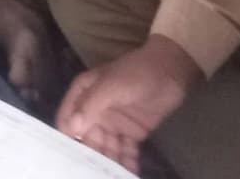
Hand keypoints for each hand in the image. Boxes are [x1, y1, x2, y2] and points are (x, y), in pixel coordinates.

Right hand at [58, 36, 203, 170]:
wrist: (171, 71)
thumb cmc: (135, 73)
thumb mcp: (110, 86)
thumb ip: (90, 106)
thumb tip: (72, 129)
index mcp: (83, 95)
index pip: (68, 119)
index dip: (68, 137)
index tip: (72, 156)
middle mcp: (95, 111)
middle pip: (88, 138)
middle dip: (92, 154)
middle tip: (99, 171)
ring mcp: (114, 123)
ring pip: (107, 147)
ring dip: (110, 161)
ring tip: (116, 174)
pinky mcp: (132, 132)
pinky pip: (126, 150)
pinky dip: (128, 161)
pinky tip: (131, 170)